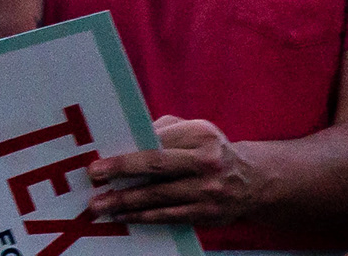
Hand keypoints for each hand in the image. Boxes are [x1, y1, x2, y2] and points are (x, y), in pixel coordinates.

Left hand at [89, 117, 264, 225]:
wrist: (252, 180)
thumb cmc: (209, 150)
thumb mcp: (193, 130)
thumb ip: (162, 130)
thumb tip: (122, 139)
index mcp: (200, 134)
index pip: (156, 141)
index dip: (126, 152)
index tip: (98, 160)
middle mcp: (207, 161)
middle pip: (157, 165)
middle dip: (122, 171)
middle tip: (95, 177)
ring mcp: (210, 190)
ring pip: (160, 196)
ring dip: (126, 201)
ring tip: (101, 205)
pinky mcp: (209, 214)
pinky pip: (171, 216)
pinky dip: (145, 217)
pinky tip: (124, 216)